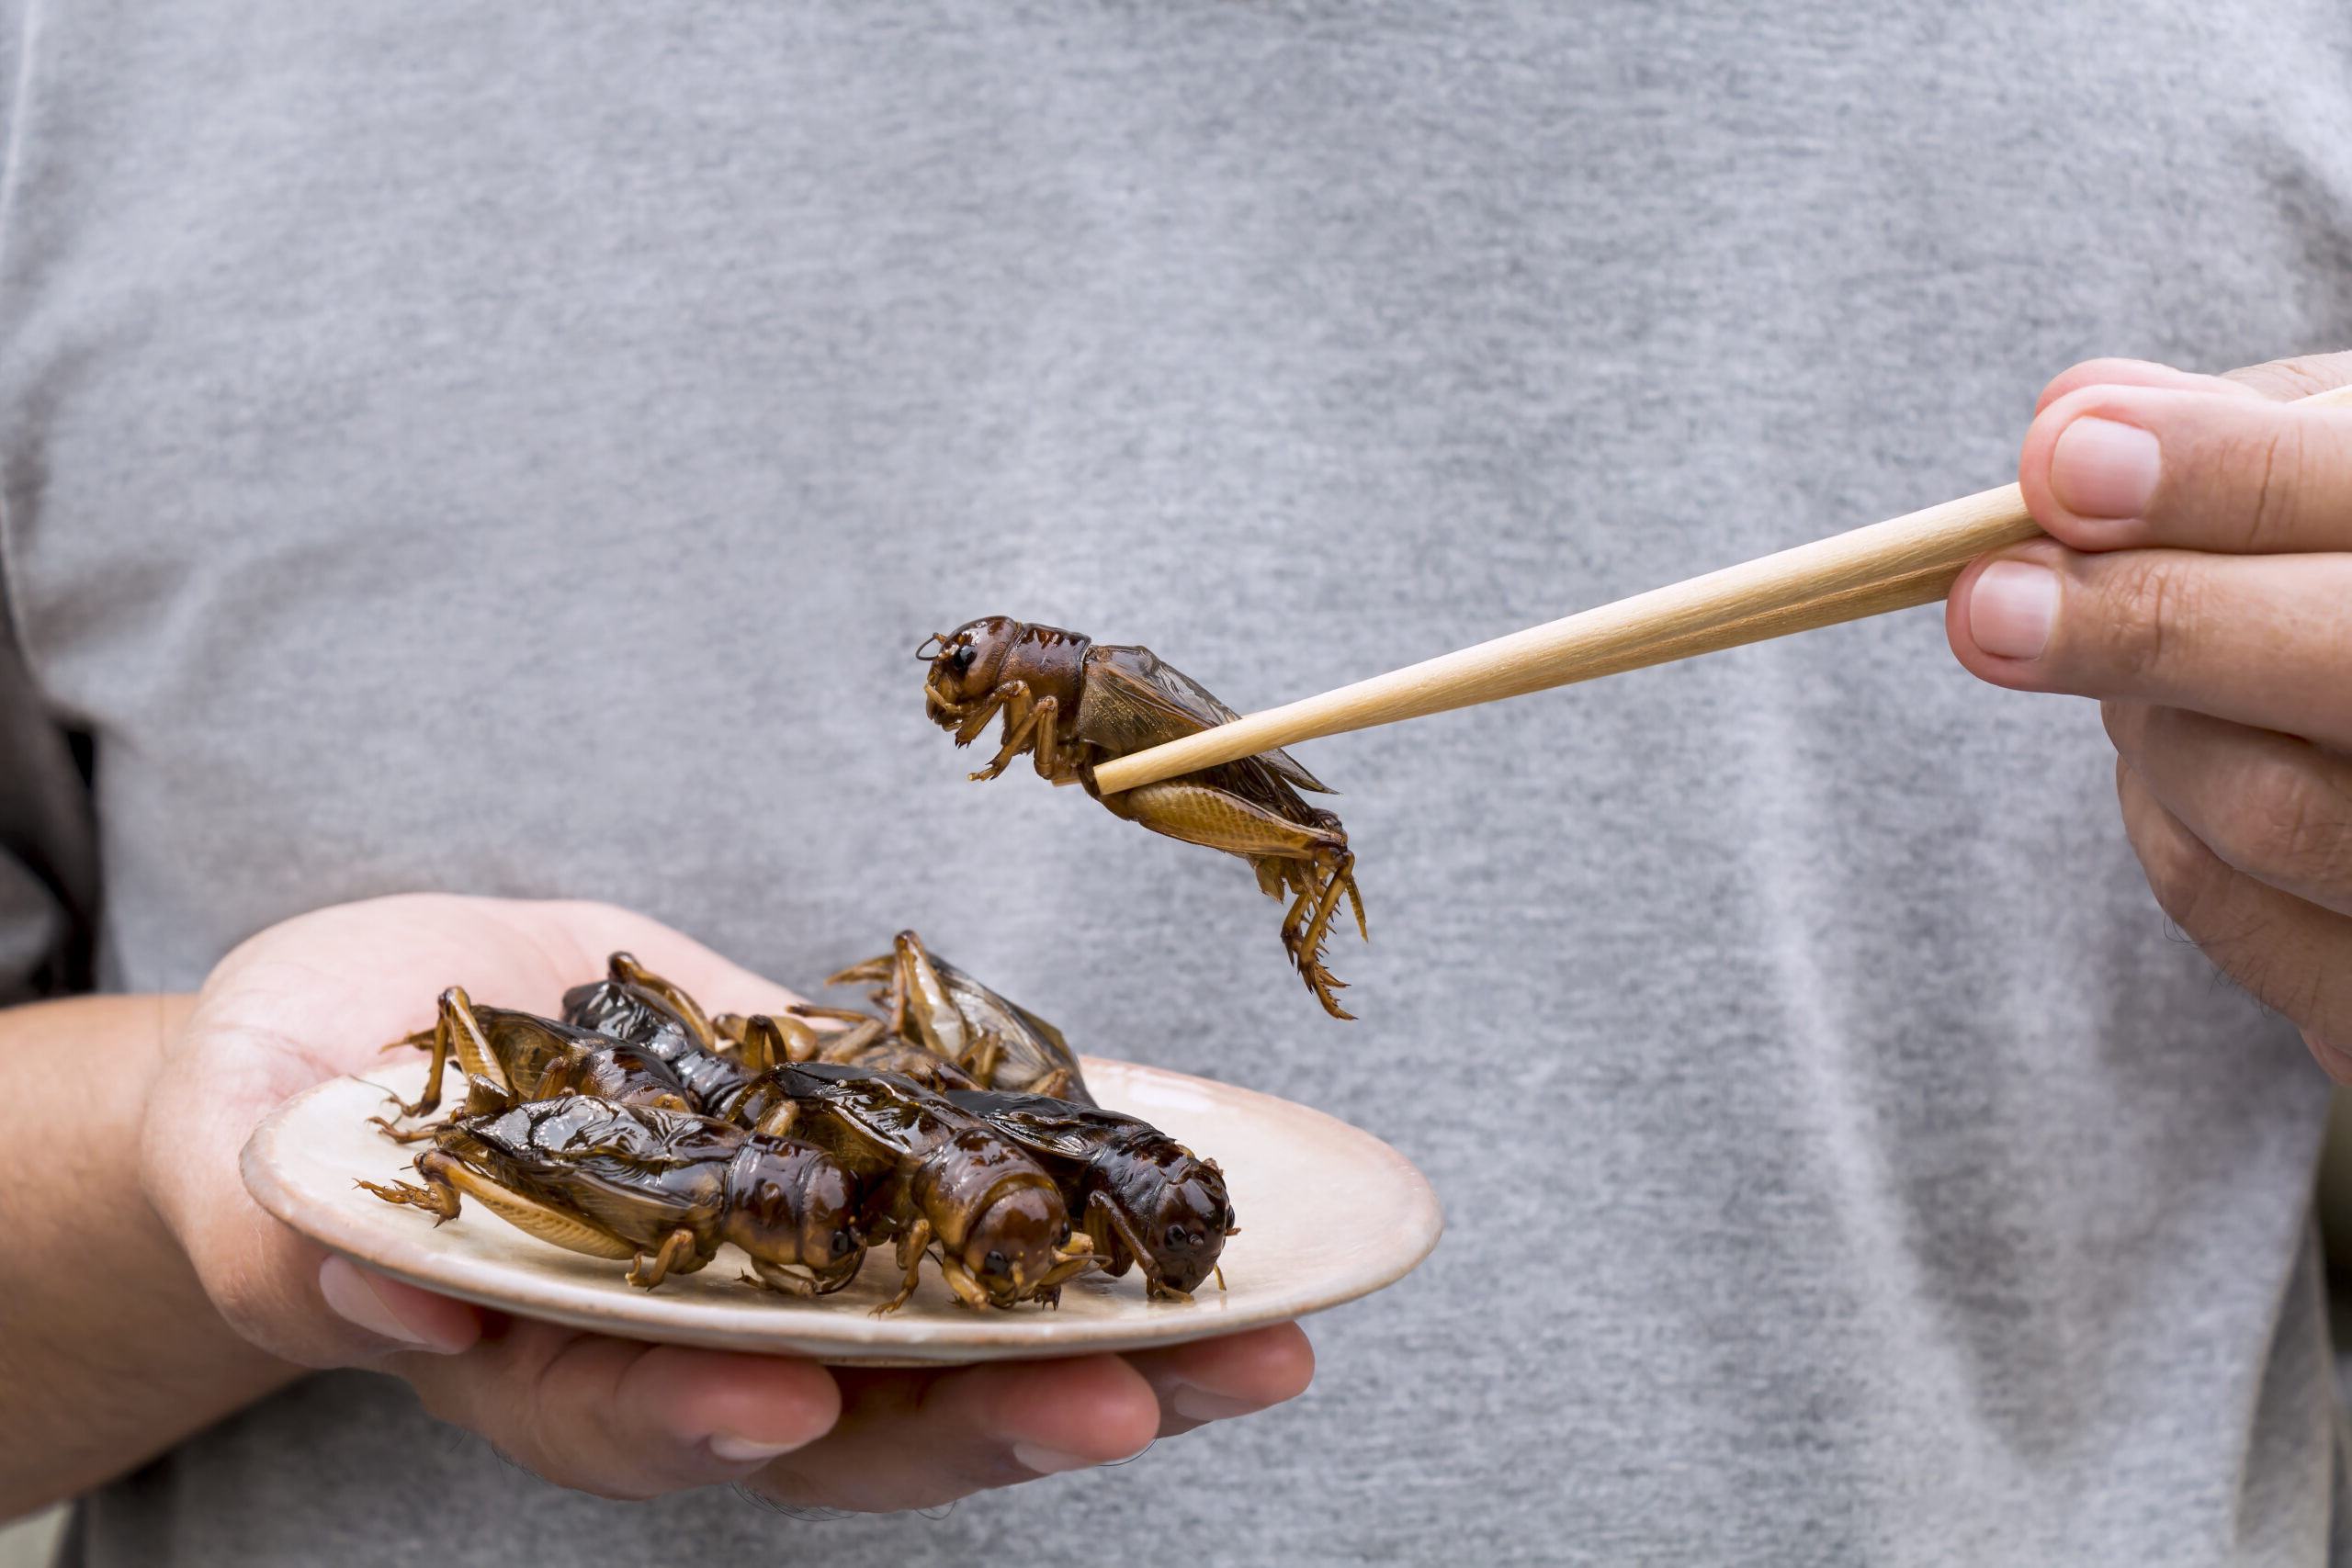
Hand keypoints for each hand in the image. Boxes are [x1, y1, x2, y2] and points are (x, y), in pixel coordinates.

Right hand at [141, 893, 1311, 1509]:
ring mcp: (789, 1263)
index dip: (710, 1420)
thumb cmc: (291, 1103)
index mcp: (544, 1358)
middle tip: (1137, 1398)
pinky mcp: (853, 1169)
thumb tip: (369, 1278)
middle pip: (853, 1419)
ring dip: (1110, 1344)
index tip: (795, 1400)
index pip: (635, 1417)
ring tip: (1258, 1336)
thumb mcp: (259, 1143)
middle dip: (994, 1418)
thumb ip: (297, 1227)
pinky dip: (1094, 1205)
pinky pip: (986, 1206)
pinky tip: (1208, 1190)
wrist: (381, 1039)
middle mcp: (692, 1342)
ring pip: (957, 1340)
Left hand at [1947, 353, 2351, 1075]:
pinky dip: (2160, 815)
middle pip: (2343, 667)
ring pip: (2260, 804)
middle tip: (1983, 600)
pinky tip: (2181, 756)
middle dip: (2145, 623)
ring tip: (2131, 652)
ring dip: (2144, 720)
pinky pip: (2221, 905)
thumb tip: (2071, 424)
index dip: (2222, 476)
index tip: (2061, 459)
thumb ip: (2236, 437)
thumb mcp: (2348, 475)